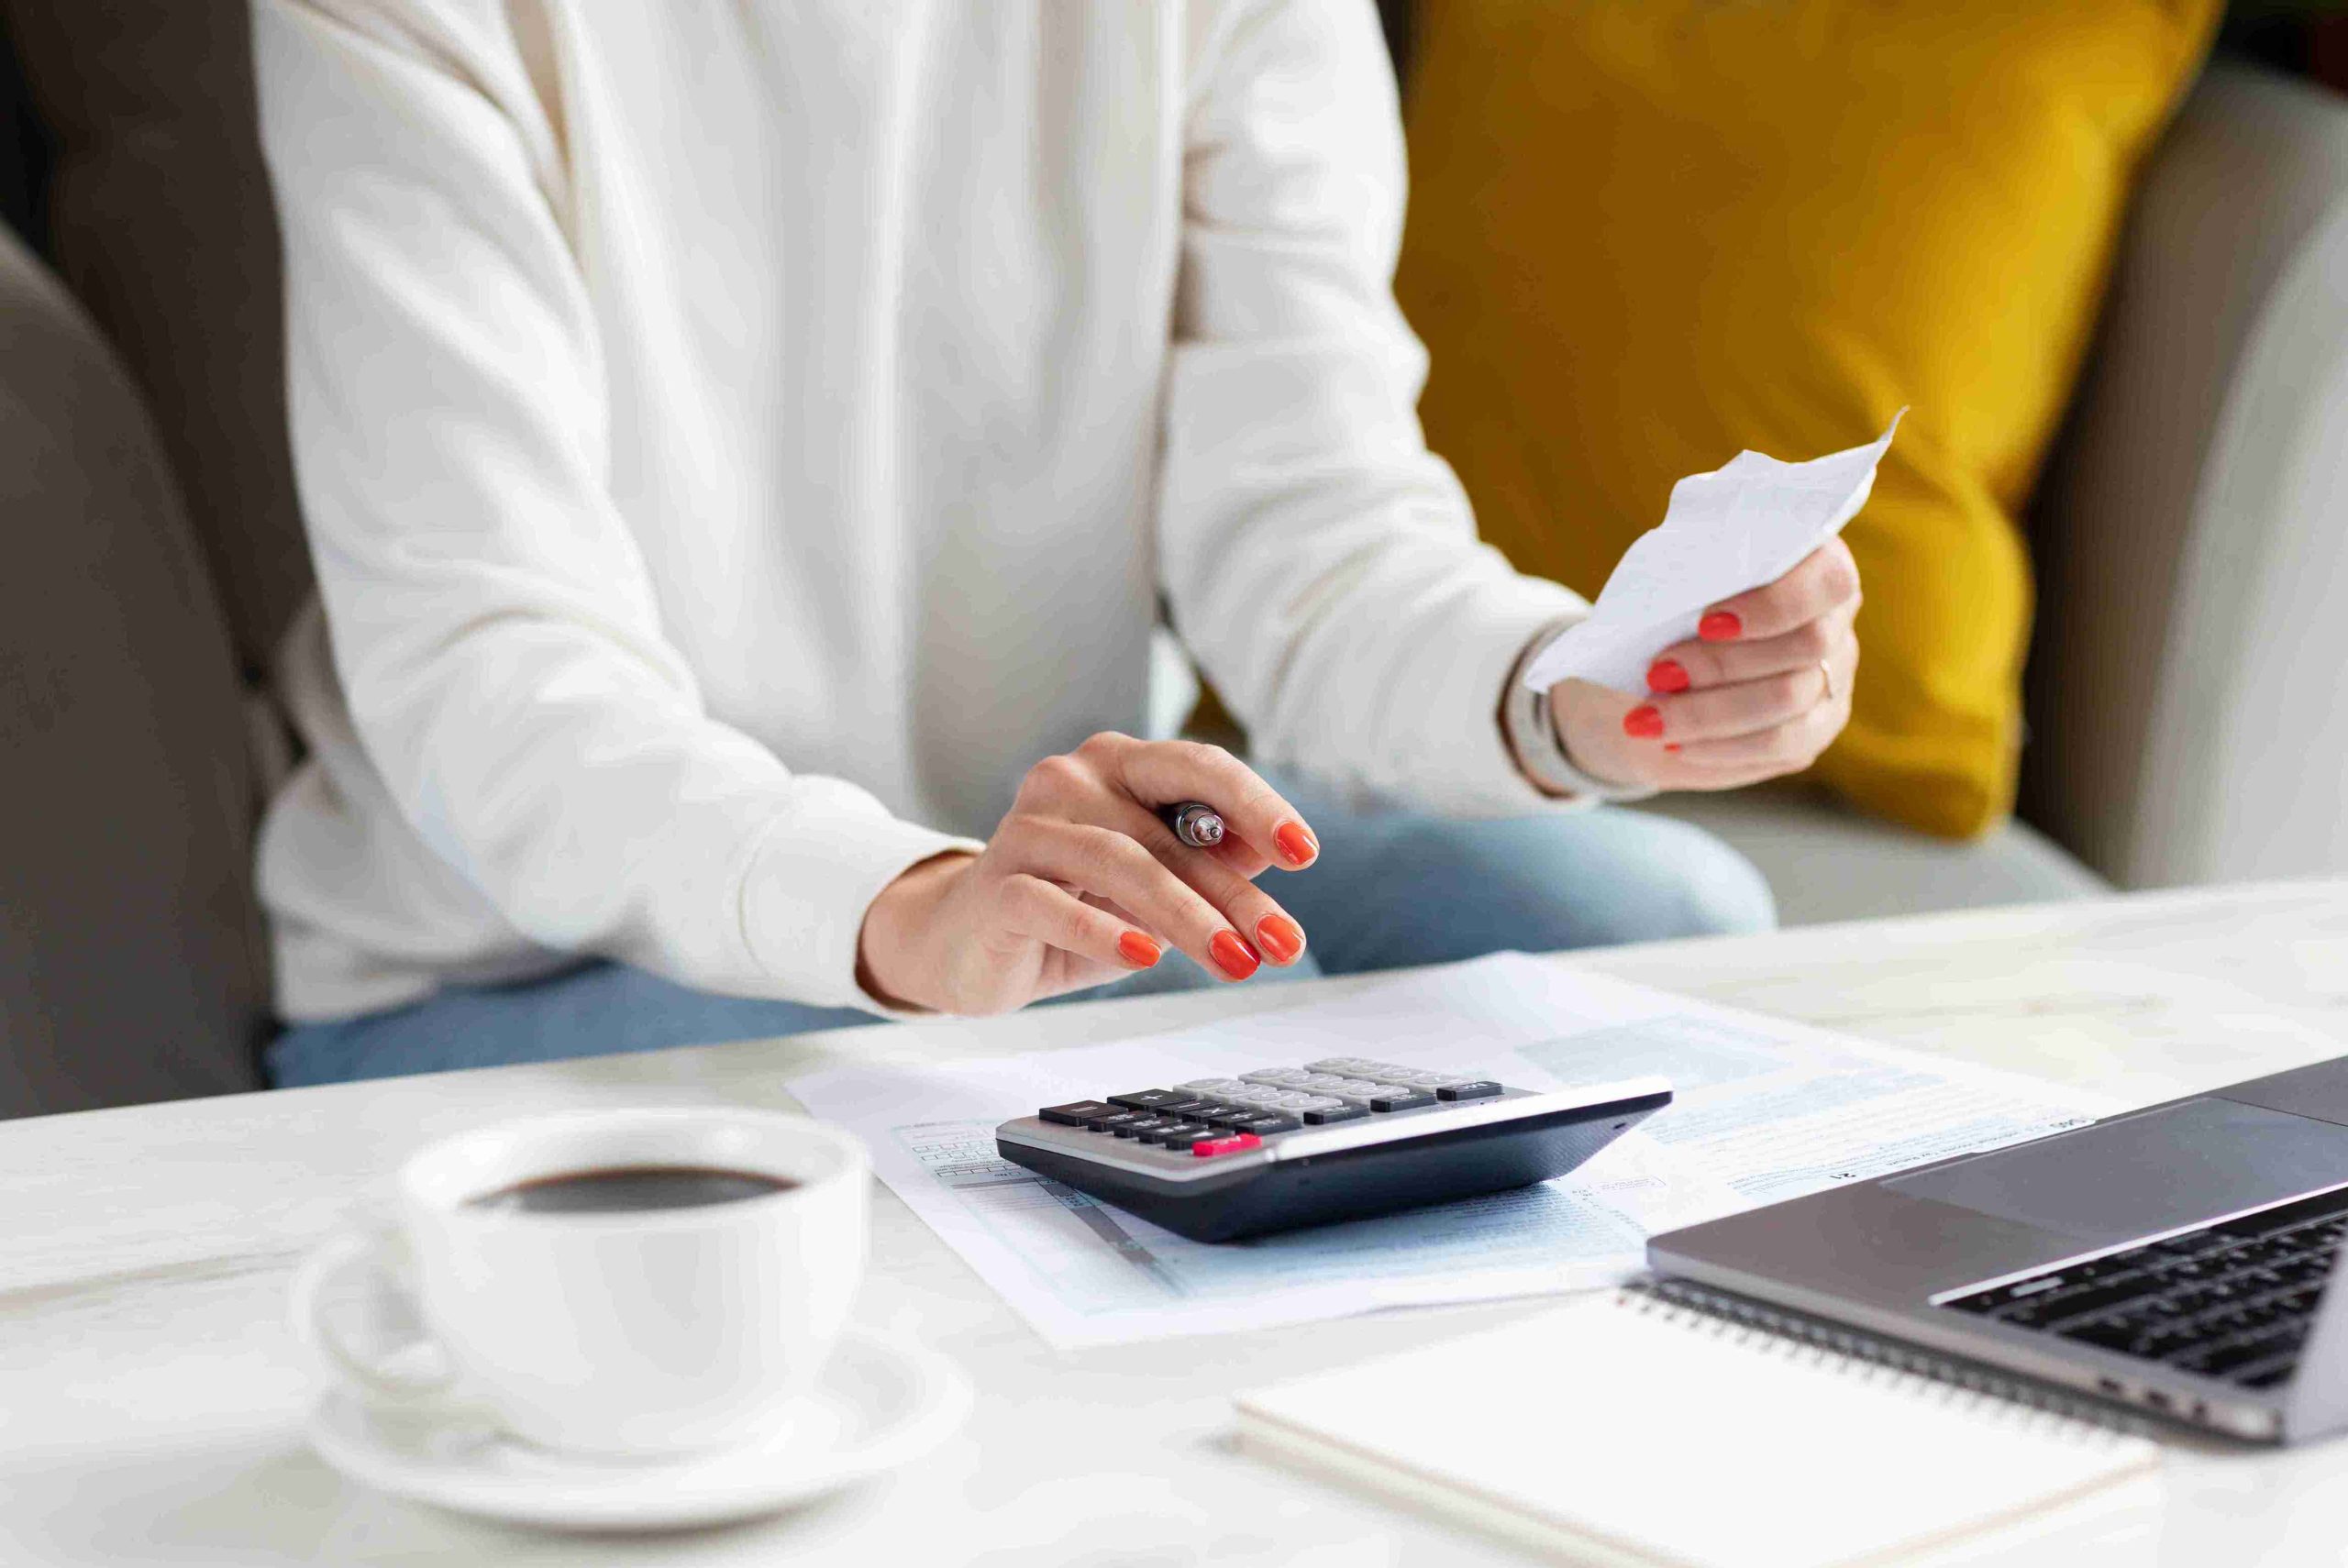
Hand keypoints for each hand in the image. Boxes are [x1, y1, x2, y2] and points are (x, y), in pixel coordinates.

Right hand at [855, 733, 1319, 1015]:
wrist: (968, 942)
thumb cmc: (1073, 906)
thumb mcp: (1154, 886)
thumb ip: (1206, 861)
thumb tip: (1273, 850)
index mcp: (1118, 765)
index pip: (1198, 768)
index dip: (1256, 805)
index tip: (1305, 853)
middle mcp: (1070, 780)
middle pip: (1166, 828)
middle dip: (1234, 891)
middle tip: (1282, 943)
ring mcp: (1027, 828)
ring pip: (1119, 863)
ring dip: (1186, 917)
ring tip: (1235, 962)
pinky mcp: (995, 885)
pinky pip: (1052, 903)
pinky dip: (1103, 929)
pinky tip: (1145, 955)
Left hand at [1551, 539, 1860, 791]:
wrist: (1654, 671)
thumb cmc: (1667, 609)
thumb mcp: (1673, 583)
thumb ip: (1694, 582)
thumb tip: (1681, 604)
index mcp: (1815, 563)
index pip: (1829, 579)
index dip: (1773, 605)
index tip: (1706, 623)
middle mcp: (1835, 621)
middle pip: (1807, 646)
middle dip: (1723, 663)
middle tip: (1657, 672)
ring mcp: (1833, 679)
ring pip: (1789, 701)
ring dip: (1709, 712)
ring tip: (1648, 717)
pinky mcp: (1815, 729)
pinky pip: (1778, 746)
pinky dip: (1719, 746)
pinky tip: (1675, 743)